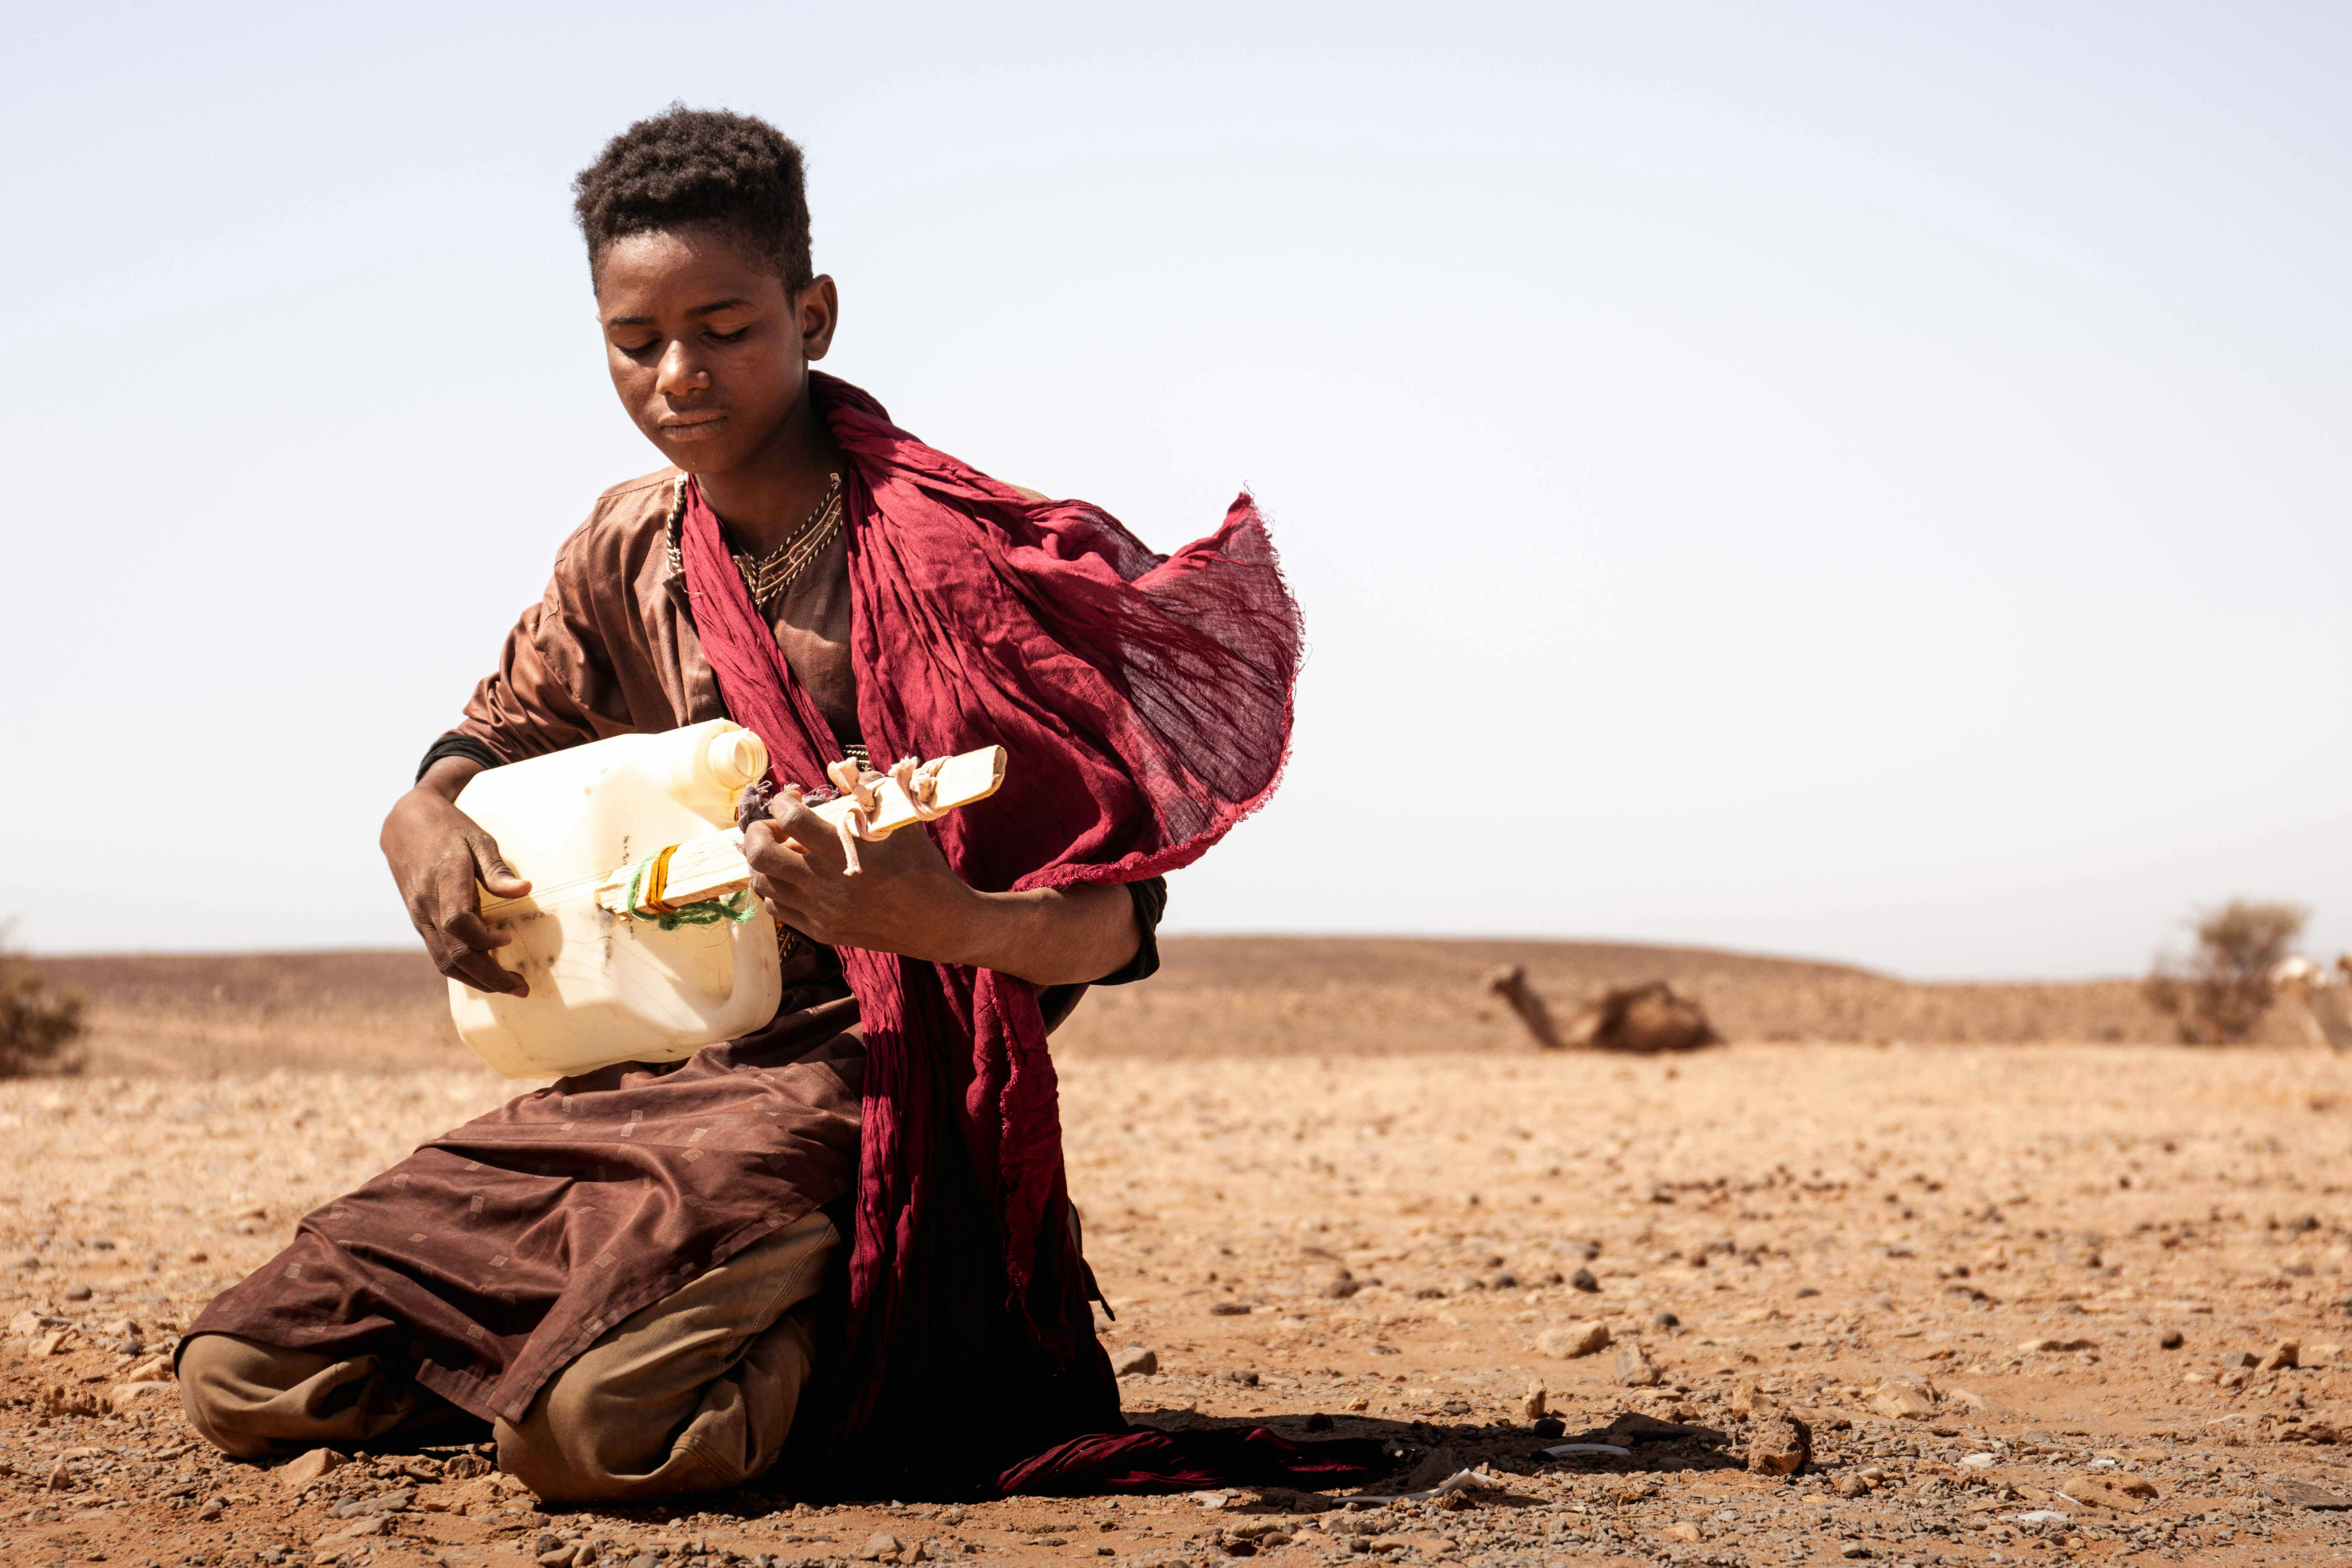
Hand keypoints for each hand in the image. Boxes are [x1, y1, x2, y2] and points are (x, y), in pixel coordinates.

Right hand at [381, 760, 532, 995]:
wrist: (405, 825)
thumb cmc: (449, 830)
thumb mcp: (478, 839)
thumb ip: (498, 869)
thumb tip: (524, 890)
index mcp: (444, 880)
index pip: (456, 921)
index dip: (483, 937)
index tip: (509, 938)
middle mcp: (427, 904)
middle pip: (453, 953)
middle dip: (488, 976)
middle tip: (521, 987)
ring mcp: (419, 917)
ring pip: (443, 961)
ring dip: (477, 981)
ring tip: (508, 987)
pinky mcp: (419, 923)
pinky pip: (438, 955)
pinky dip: (462, 970)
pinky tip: (485, 974)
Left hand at [744, 790, 981, 961]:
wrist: (939, 924)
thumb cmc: (924, 868)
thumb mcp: (903, 823)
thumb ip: (873, 791)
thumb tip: (844, 771)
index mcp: (845, 850)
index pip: (790, 819)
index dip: (782, 802)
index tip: (791, 799)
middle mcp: (826, 883)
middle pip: (760, 854)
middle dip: (757, 832)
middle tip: (774, 826)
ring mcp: (821, 911)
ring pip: (763, 883)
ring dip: (765, 861)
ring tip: (784, 851)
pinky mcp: (822, 932)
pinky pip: (778, 910)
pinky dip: (776, 889)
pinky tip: (794, 878)